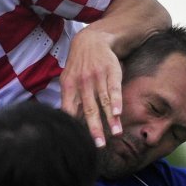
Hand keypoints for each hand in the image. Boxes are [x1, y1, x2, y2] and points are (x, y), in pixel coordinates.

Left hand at [59, 26, 122, 146]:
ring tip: (116, 134)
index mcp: (69, 87)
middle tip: (99, 145)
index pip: (70, 110)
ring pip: (104, 101)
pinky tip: (118, 113)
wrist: (91, 40)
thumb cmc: (78, 66)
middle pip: (89, 109)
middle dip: (94, 128)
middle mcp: (82, 83)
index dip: (74, 126)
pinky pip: (114, 88)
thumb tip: (67, 122)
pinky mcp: (111, 72)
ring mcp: (97, 77)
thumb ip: (69, 100)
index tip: (79, 142)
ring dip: (110, 119)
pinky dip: (116, 101)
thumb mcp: (68, 80)